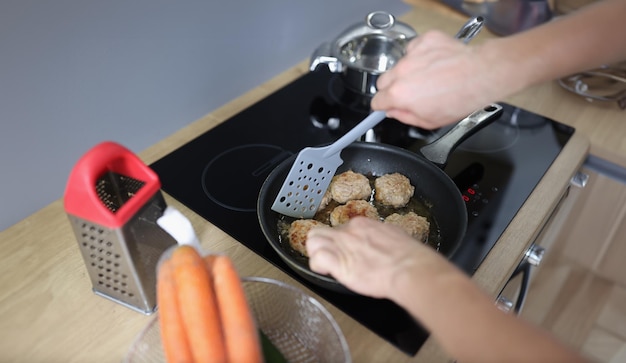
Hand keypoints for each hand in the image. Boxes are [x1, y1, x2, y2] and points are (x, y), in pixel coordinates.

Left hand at [306, 217, 447, 298]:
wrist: (409, 268)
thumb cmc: (408, 255)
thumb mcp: (395, 234)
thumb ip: (381, 235)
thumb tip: (382, 239)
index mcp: (361, 225)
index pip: (339, 229)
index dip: (339, 242)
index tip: (345, 251)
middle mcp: (348, 232)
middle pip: (320, 231)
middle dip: (321, 244)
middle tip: (329, 257)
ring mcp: (341, 246)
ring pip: (312, 241)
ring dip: (315, 252)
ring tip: (324, 264)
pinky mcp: (338, 263)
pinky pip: (316, 258)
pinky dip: (317, 265)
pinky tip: (325, 270)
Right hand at [371, 30, 501, 128]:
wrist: (480, 75)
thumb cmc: (460, 99)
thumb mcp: (429, 121)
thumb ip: (405, 117)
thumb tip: (393, 112)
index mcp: (399, 95)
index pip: (376, 101)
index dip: (382, 106)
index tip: (386, 106)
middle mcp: (401, 72)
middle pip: (383, 81)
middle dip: (392, 88)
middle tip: (410, 92)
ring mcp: (412, 54)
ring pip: (399, 64)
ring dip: (408, 71)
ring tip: (429, 76)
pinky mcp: (424, 40)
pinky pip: (414, 48)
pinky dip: (421, 55)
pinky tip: (434, 63)